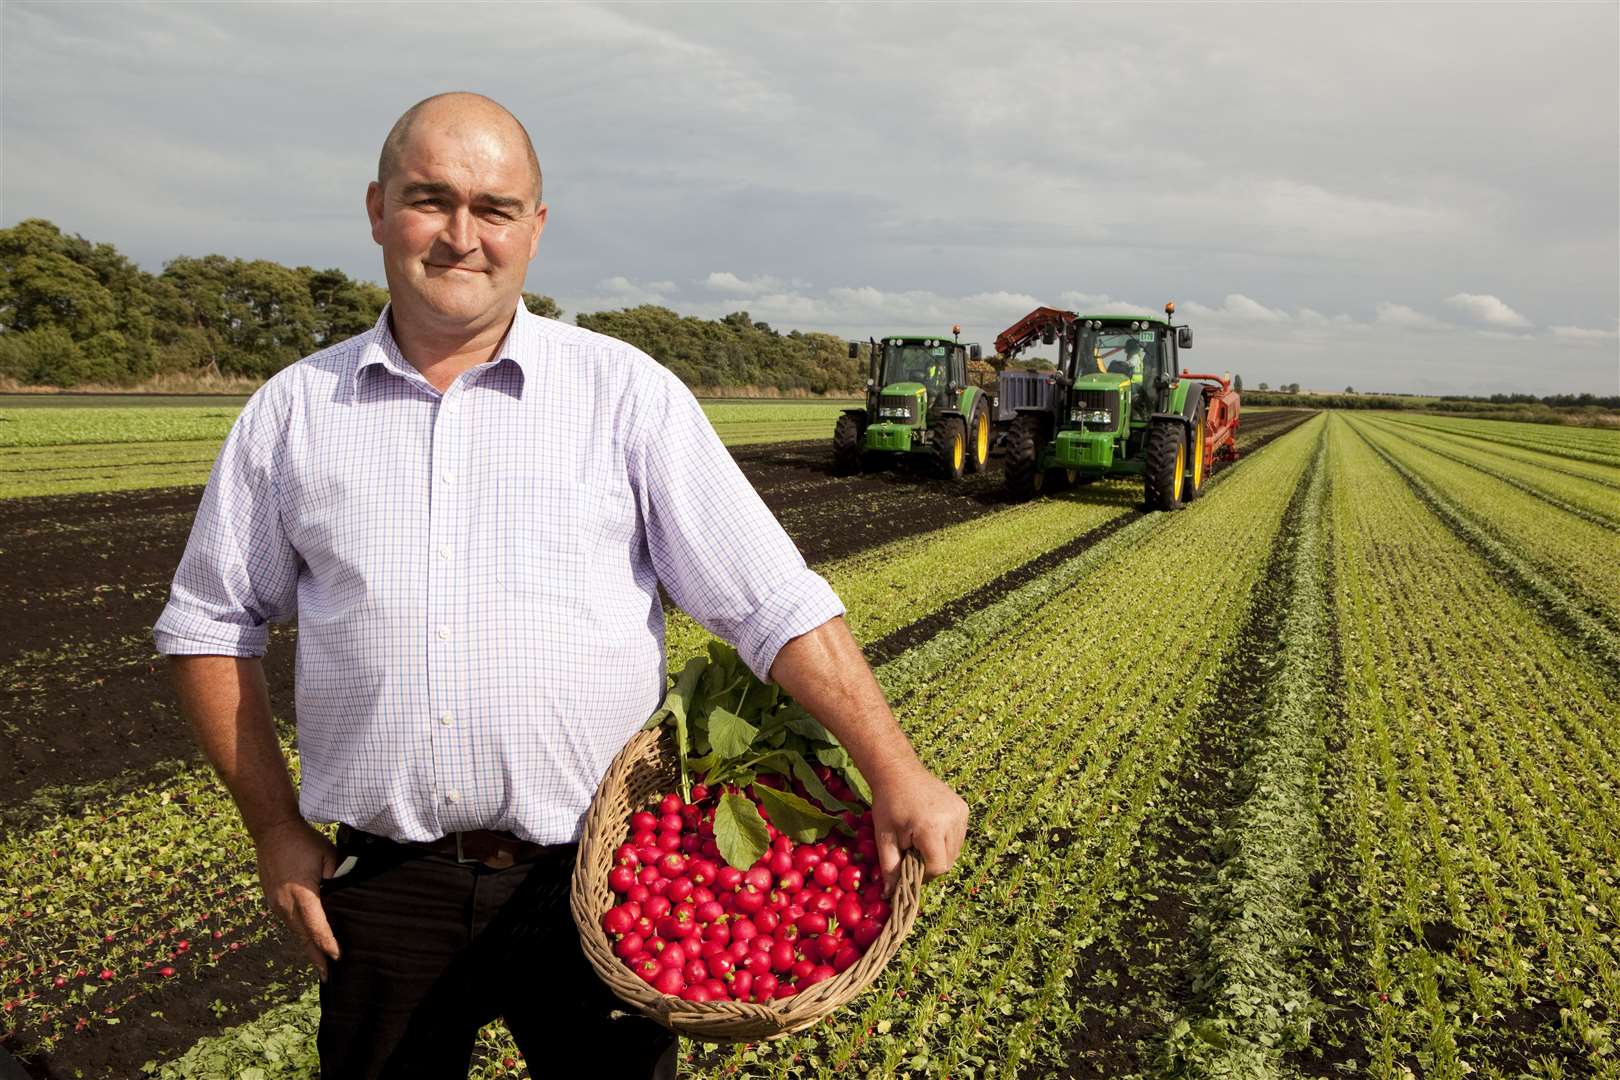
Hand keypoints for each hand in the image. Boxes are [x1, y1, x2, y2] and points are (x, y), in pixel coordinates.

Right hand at [254, 819, 340, 979]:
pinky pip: (288, 922)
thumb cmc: (304, 841)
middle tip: (327, 976)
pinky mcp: (272, 900)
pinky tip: (307, 940)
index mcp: (302, 895)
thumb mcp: (328, 855)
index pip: (317, 928)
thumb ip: (339, 876)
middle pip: (304, 937)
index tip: (338, 958)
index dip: (328, 944)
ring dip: (307, 947)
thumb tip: (349, 895)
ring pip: (295, 932)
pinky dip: (299, 934)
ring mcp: (276, 904)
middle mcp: (285, 904)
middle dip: (316, 957)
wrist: (272, 831)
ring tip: (319, 964)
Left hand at [870, 764, 968, 896]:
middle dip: (931, 862)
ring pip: (956, 849)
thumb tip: (890, 895)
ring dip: (940, 851)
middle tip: (913, 850)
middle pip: (949, 860)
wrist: (898, 772)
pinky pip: (959, 836)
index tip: (909, 863)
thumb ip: (890, 868)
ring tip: (921, 837)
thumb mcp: (884, 838)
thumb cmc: (887, 805)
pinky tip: (931, 828)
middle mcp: (951, 820)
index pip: (938, 867)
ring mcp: (960, 813)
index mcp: (931, 828)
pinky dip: (946, 839)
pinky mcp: (964, 808)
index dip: (923, 872)